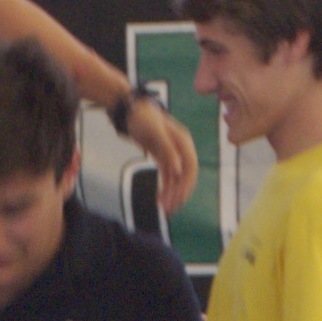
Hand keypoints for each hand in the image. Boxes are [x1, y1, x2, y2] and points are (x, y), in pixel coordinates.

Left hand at [120, 94, 200, 215]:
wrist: (130, 111)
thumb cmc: (143, 117)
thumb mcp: (154, 132)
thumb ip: (168, 150)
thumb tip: (178, 170)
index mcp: (183, 142)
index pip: (191, 167)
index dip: (186, 184)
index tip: (179, 198)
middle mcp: (181, 149)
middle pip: (185, 176)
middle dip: (179, 193)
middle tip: (169, 209)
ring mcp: (172, 154)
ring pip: (176, 179)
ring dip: (171, 194)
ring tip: (163, 210)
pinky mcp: (163, 158)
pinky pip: (167, 177)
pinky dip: (165, 189)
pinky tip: (160, 199)